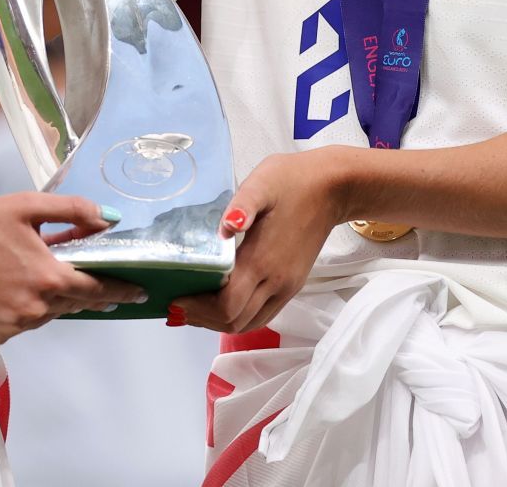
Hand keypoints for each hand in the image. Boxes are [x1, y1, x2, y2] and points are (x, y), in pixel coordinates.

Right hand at [0, 193, 145, 343]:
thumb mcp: (29, 207)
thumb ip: (73, 210)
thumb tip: (108, 218)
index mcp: (49, 277)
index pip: (97, 289)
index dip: (121, 290)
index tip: (139, 293)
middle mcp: (37, 307)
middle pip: (74, 302)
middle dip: (86, 290)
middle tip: (89, 276)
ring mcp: (16, 325)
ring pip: (49, 313)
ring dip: (52, 297)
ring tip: (35, 273)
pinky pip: (24, 322)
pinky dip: (26, 307)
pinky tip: (11, 287)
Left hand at [172, 149, 352, 334]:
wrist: (332, 189)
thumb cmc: (293, 182)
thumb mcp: (262, 183)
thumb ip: (242, 204)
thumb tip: (226, 224)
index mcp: (263, 260)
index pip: (226, 304)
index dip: (197, 309)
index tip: (174, 300)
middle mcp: (276, 281)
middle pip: (234, 321)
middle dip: (202, 318)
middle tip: (176, 305)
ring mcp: (286, 286)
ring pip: (247, 323)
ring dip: (218, 321)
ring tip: (194, 306)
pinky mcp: (291, 285)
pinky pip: (261, 316)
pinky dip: (237, 317)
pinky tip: (220, 302)